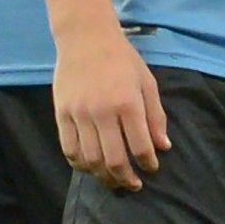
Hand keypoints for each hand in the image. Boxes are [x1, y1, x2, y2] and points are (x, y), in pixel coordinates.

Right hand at [51, 23, 169, 190]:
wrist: (85, 38)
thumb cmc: (121, 59)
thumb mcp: (146, 82)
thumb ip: (155, 116)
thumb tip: (163, 146)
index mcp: (128, 103)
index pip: (140, 146)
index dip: (147, 163)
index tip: (151, 168)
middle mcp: (103, 112)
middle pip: (114, 160)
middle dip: (125, 178)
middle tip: (133, 185)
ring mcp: (79, 115)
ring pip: (90, 159)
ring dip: (103, 175)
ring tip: (112, 180)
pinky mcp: (62, 115)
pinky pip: (69, 149)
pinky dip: (80, 164)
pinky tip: (90, 167)